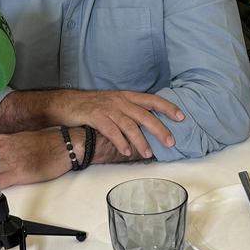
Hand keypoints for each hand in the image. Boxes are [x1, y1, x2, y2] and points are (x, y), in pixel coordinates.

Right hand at [57, 90, 183, 158]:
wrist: (68, 104)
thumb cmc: (94, 106)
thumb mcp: (115, 103)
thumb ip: (131, 111)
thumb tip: (150, 125)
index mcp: (127, 96)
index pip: (152, 100)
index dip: (167, 107)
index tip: (182, 117)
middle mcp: (120, 101)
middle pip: (144, 115)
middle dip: (159, 129)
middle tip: (171, 142)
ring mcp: (108, 108)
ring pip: (129, 125)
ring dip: (140, 140)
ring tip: (148, 153)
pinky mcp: (96, 116)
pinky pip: (111, 130)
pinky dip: (120, 142)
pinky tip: (126, 152)